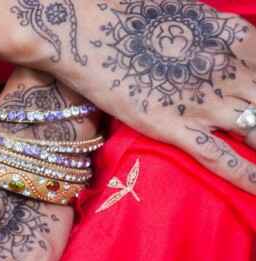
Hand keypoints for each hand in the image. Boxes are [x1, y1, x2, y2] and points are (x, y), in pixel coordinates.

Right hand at [13, 0, 255, 193]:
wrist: (87, 29)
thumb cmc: (130, 13)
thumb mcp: (187, 11)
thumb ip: (219, 28)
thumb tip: (237, 36)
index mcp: (235, 40)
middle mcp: (229, 73)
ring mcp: (204, 103)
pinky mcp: (175, 127)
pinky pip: (219, 158)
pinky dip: (246, 177)